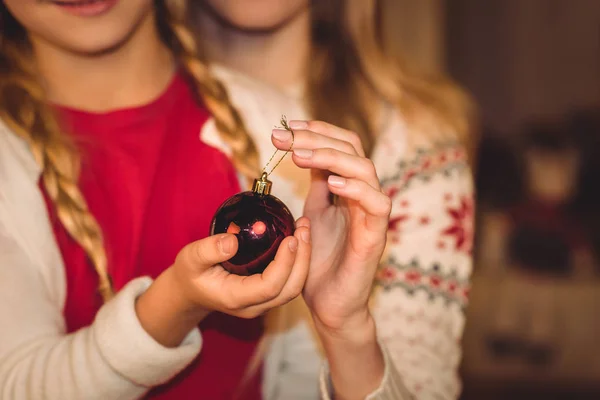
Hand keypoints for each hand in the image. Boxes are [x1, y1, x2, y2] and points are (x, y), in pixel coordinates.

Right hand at [136, 223, 310, 346]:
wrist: (191, 292)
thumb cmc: (191, 274)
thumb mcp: (190, 258)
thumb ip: (208, 250)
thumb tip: (232, 240)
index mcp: (235, 298)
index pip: (269, 287)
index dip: (284, 264)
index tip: (290, 238)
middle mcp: (254, 305)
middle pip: (290, 289)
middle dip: (302, 259)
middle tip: (304, 228)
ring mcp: (263, 302)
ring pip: (294, 286)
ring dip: (304, 258)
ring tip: (304, 228)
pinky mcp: (268, 294)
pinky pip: (290, 280)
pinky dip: (298, 260)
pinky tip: (298, 236)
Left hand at [272, 120, 390, 334]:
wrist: (329, 304)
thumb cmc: (321, 261)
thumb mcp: (313, 215)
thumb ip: (317, 187)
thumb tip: (305, 154)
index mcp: (349, 187)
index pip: (342, 144)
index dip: (317, 130)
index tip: (284, 127)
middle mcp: (364, 195)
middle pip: (352, 149)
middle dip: (316, 137)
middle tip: (283, 136)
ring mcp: (372, 214)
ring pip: (366, 169)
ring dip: (330, 156)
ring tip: (298, 155)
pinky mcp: (375, 236)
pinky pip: (378, 204)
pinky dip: (357, 188)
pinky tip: (332, 182)